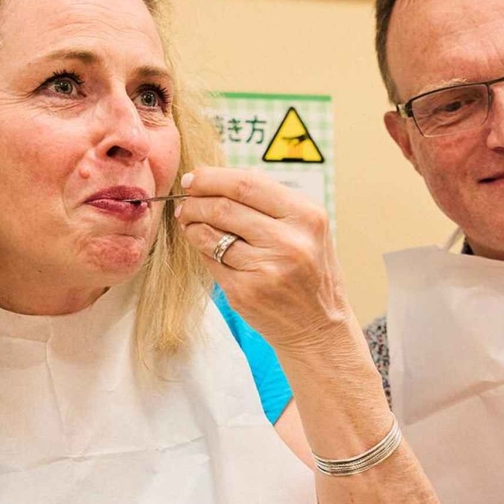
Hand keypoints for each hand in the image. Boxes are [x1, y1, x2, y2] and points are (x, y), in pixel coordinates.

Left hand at [175, 167, 350, 352]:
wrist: (317, 325)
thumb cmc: (309, 272)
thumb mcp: (308, 231)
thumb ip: (272, 203)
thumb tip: (220, 178)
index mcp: (307, 217)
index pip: (247, 183)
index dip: (212, 178)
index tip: (194, 179)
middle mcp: (290, 241)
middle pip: (224, 206)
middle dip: (195, 201)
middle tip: (185, 203)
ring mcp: (267, 268)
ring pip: (211, 233)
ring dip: (192, 224)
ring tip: (189, 222)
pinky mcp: (246, 291)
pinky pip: (210, 259)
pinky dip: (200, 248)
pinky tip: (204, 246)